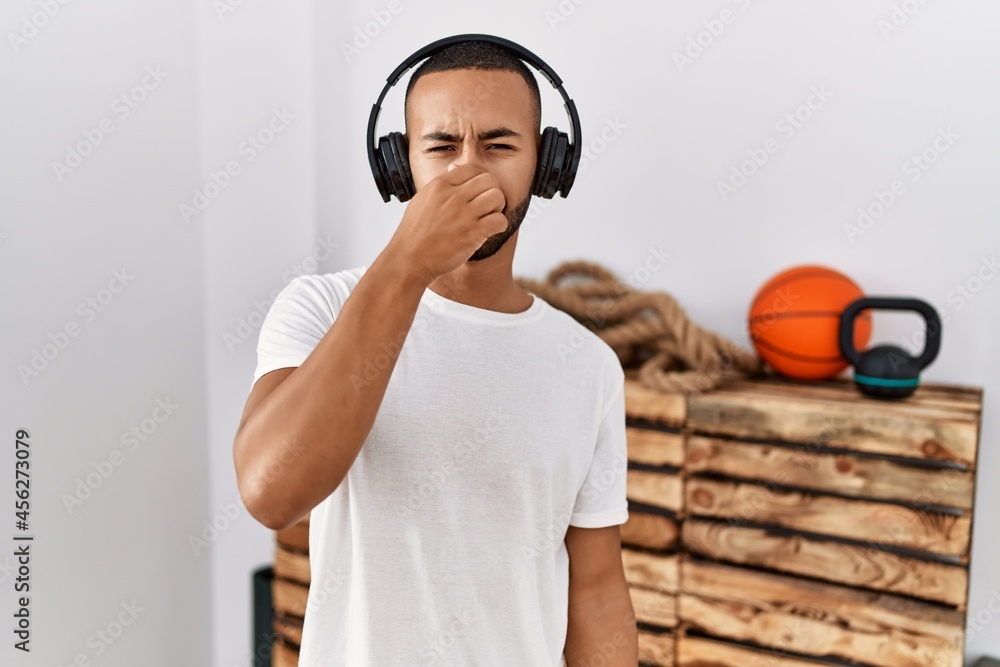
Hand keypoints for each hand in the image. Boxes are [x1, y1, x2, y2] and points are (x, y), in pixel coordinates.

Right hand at [384, 162, 507, 284]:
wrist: (409, 259)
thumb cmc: (415, 233)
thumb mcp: (423, 199)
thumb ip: (442, 185)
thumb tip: (455, 168)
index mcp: (439, 185)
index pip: (472, 168)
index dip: (481, 178)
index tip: (480, 190)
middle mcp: (452, 197)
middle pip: (488, 180)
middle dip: (493, 190)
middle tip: (488, 204)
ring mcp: (463, 215)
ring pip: (497, 197)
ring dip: (498, 206)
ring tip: (490, 216)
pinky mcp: (472, 234)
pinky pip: (499, 220)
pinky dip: (500, 225)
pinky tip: (490, 230)